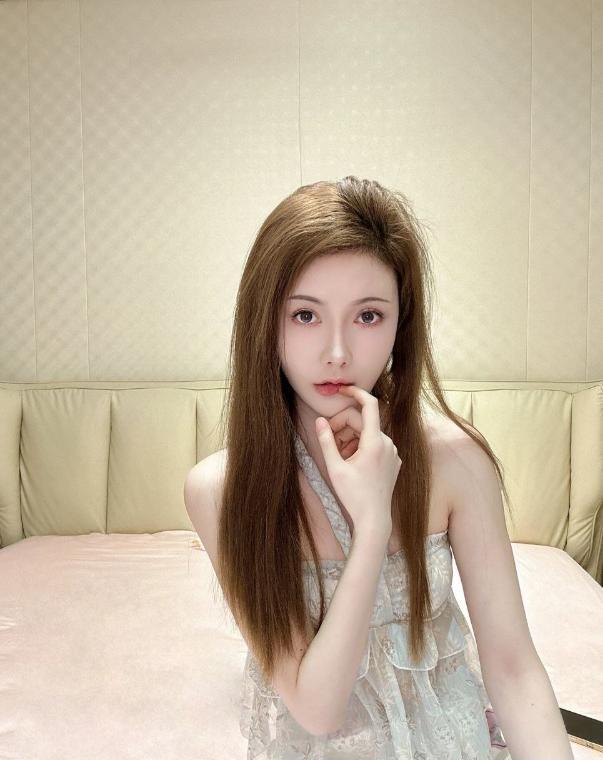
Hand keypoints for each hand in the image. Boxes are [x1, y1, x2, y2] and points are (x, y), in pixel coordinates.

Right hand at [314, 385, 400, 536]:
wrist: (374, 519)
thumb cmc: (354, 496)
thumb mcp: (335, 467)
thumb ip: (326, 441)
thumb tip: (320, 421)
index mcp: (375, 442)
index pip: (369, 405)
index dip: (355, 393)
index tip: (343, 390)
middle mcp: (388, 443)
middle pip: (362, 422)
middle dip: (343, 427)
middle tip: (328, 440)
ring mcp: (393, 452)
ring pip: (368, 434)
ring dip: (351, 439)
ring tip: (339, 457)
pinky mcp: (393, 460)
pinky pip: (376, 444)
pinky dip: (361, 447)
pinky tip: (351, 463)